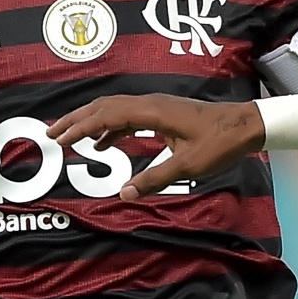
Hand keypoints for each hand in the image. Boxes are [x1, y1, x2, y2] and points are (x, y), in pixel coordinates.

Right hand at [49, 95, 263, 197]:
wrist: (246, 125)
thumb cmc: (220, 143)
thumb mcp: (188, 165)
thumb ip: (154, 179)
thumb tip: (123, 195)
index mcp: (152, 112)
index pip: (105, 116)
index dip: (79, 127)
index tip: (58, 139)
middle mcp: (150, 103)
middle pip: (103, 107)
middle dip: (75, 120)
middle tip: (51, 134)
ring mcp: (156, 106)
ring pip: (113, 109)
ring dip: (90, 122)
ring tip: (69, 138)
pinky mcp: (162, 113)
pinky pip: (128, 116)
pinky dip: (110, 127)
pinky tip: (102, 143)